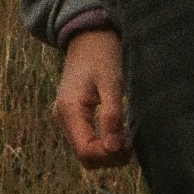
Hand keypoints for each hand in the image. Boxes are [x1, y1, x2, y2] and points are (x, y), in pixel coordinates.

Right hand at [52, 29, 132, 169]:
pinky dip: (104, 142)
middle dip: (110, 156)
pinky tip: (119, 130)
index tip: (130, 144)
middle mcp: (62, 119)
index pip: (86, 151)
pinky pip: (87, 140)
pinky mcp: (73, 117)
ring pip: (86, 152)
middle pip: (85, 156)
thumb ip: (112, 115)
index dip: (109, 155)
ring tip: (127, 134)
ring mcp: (66, 119)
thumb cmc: (102, 55)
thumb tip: (114, 148)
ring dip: (108, 151)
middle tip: (132, 141)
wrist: (89, 36)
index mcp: (69, 110)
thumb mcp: (111, 83)